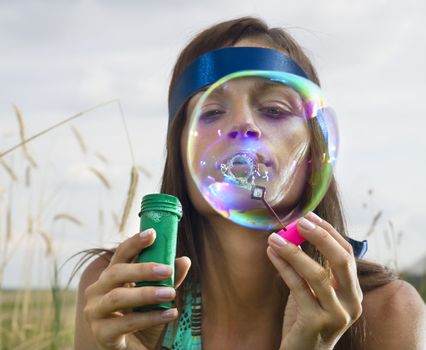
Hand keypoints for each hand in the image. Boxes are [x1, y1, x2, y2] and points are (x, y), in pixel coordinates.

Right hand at [83, 228, 190, 349]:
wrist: (130, 349)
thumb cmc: (140, 317)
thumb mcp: (155, 296)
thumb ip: (167, 279)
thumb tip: (184, 260)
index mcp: (110, 277)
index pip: (120, 254)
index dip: (134, 242)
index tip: (152, 233)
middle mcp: (97, 290)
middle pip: (116, 273)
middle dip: (143, 269)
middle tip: (167, 270)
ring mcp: (96, 311)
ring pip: (118, 297)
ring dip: (147, 294)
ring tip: (171, 293)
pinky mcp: (101, 333)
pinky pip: (126, 323)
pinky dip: (151, 317)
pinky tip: (170, 314)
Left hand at [267, 213, 362, 349]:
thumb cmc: (306, 318)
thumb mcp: (316, 291)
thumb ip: (314, 267)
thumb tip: (296, 232)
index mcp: (353, 292)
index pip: (347, 254)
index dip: (329, 232)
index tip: (309, 216)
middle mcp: (351, 303)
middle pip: (342, 260)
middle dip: (320, 237)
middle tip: (299, 222)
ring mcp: (336, 315)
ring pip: (318, 274)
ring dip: (294, 251)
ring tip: (274, 238)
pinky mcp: (315, 323)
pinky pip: (298, 287)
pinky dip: (284, 267)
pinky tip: (271, 254)